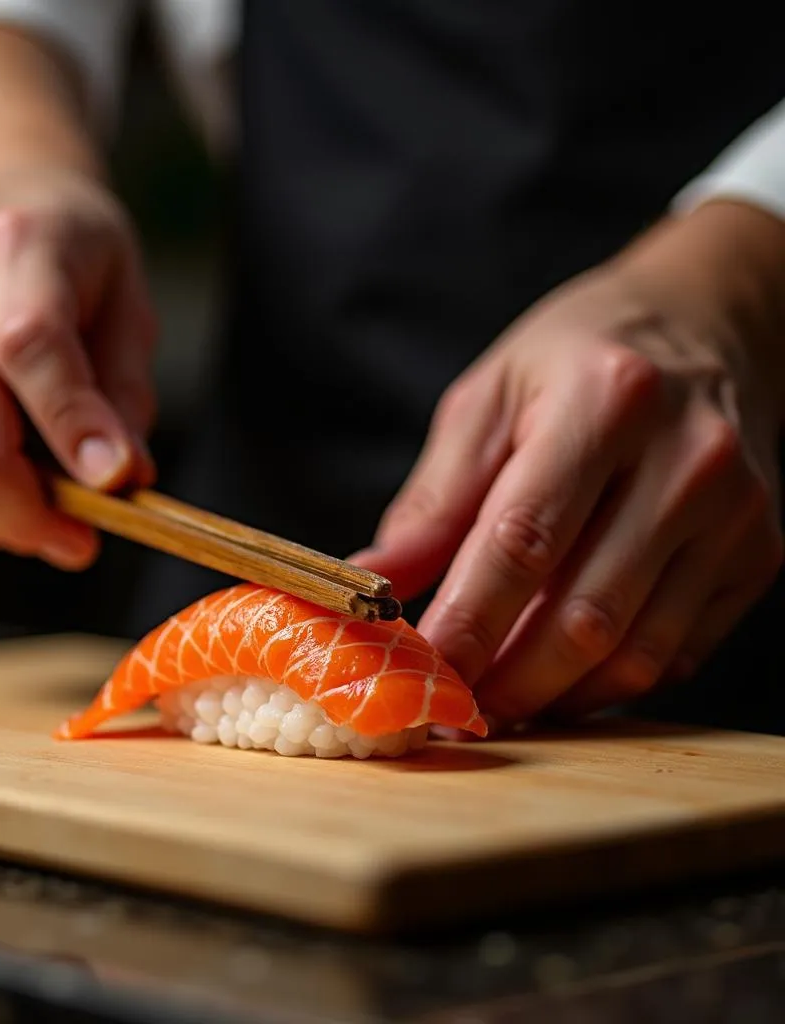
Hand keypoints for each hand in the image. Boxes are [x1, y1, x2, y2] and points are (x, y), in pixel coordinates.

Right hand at [0, 167, 156, 569]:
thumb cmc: (69, 262)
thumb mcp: (127, 307)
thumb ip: (124, 395)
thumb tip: (119, 481)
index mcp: (16, 245)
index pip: (30, 349)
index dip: (74, 429)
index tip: (116, 488)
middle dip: (35, 517)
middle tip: (82, 537)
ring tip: (43, 508)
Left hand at [354, 201, 784, 729]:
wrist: (705, 325)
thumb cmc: (578, 358)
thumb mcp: (488, 400)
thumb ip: (434, 498)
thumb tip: (374, 579)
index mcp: (605, 403)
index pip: (524, 539)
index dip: (467, 620)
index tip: (419, 670)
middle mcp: (686, 461)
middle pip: (585, 614)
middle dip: (506, 679)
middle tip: (451, 704)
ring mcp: (736, 515)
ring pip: (636, 652)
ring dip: (554, 694)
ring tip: (496, 698)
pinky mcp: (757, 555)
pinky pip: (676, 653)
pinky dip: (607, 682)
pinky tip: (559, 675)